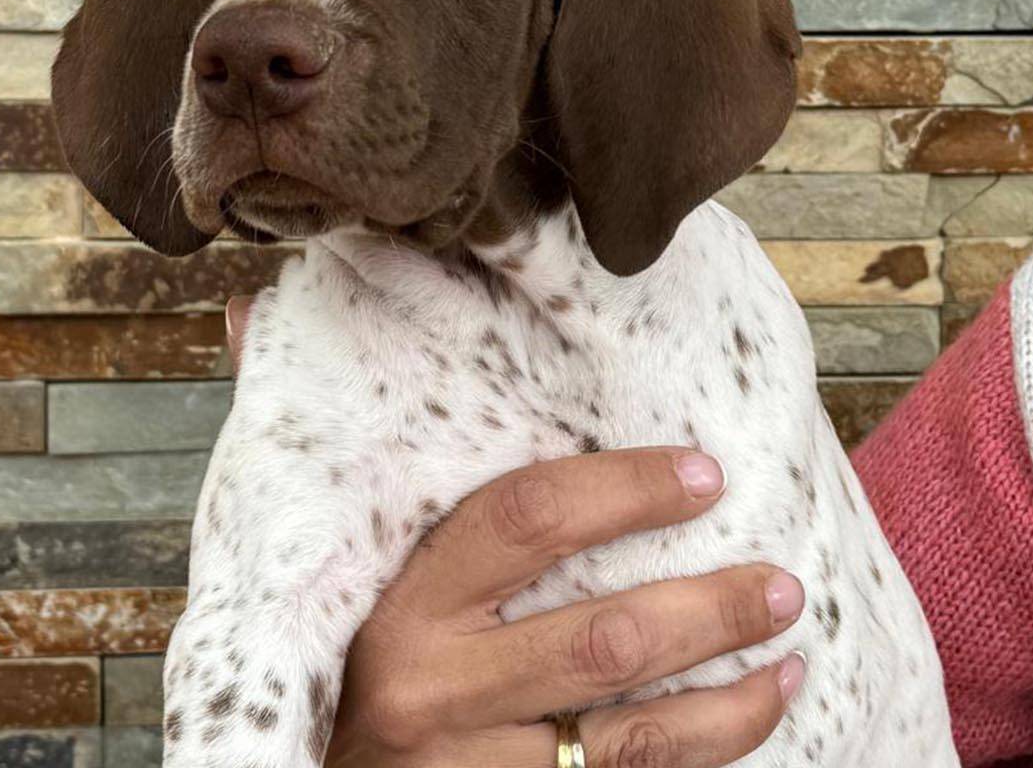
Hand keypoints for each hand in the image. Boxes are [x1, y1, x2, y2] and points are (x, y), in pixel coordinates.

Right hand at [223, 296, 806, 767]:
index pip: (524, 523)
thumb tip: (244, 309)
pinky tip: (762, 710)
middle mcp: (430, 690)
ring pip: (631, 732)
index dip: (623, 491)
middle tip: (778, 577)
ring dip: (728, 691)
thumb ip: (293, 448)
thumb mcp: (291, 563)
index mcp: (389, 605)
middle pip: (601, 639)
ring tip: (789, 639)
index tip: (698, 474)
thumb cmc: (314, 666)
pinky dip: (711, 754)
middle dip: (708, 606)